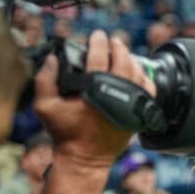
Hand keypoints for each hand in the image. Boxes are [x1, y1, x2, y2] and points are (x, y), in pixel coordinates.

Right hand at [33, 30, 155, 167]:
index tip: (97, 35)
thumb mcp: (45, 107)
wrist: (86, 159)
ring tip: (123, 53)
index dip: (98, 42)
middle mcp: (116, 95)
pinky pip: (148, 91)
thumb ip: (45, 80)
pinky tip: (137, 72)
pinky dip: (144, 78)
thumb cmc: (65, 134)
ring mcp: (130, 105)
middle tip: (112, 41)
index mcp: (95, 90)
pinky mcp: (138, 115)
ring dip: (131, 60)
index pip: (99, 57)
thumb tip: (53, 58)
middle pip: (123, 62)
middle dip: (118, 47)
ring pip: (137, 74)